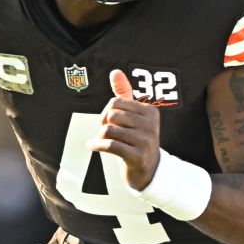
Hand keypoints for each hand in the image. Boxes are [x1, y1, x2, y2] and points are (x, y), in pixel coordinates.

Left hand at [86, 69, 160, 190]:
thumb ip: (125, 93)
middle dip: (103, 124)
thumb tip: (115, 72)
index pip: (116, 101)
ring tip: (99, 141)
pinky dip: (96, 145)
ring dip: (99, 137)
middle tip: (103, 132)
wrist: (148, 170)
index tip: (106, 120)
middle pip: (112, 115)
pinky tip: (92, 147)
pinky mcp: (137, 157)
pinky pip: (109, 145)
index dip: (106, 111)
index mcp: (150, 111)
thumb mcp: (133, 115)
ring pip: (109, 130)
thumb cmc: (136, 139)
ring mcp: (146, 141)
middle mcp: (151, 125)